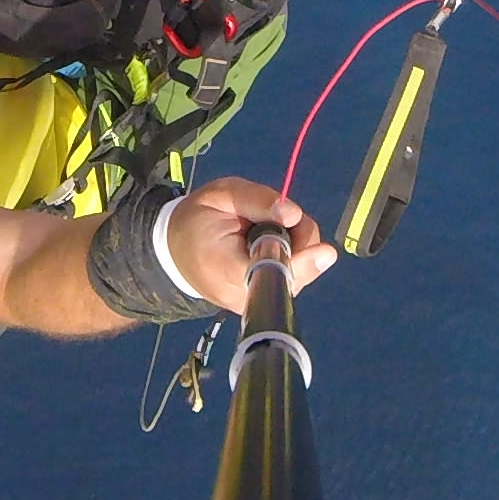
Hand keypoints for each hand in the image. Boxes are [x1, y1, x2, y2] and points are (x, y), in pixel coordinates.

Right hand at [163, 177, 335, 311]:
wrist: (173, 252)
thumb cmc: (196, 220)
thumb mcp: (220, 195)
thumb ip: (257, 200)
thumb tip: (294, 213)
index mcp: (226, 267)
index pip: (269, 271)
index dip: (301, 262)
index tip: (326, 251)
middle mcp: (245, 296)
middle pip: (294, 271)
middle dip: (299, 239)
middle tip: (275, 215)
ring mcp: (255, 304)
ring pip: (298, 274)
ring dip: (295, 246)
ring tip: (264, 229)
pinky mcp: (262, 303)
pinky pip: (290, 277)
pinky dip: (289, 256)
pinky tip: (268, 244)